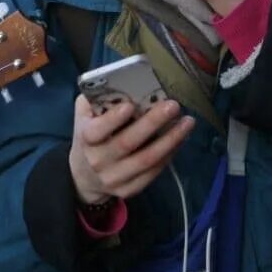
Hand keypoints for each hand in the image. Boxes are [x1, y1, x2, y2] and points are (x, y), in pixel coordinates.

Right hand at [69, 95, 194, 204]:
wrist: (84, 176)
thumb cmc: (90, 136)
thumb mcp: (84, 115)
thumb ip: (97, 99)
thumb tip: (123, 81)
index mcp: (86, 139)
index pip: (97, 131)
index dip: (113, 119)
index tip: (131, 105)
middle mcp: (98, 161)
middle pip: (127, 143)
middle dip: (152, 123)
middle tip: (173, 105)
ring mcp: (114, 178)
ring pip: (146, 160)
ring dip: (170, 140)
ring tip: (187, 122)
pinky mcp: (129, 190)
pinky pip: (153, 172)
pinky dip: (169, 154)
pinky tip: (180, 139)